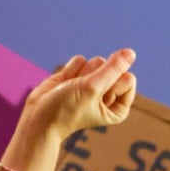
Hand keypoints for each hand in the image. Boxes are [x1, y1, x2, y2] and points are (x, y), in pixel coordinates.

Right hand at [0, 50, 136, 170]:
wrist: (38, 118)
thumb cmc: (67, 109)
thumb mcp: (93, 88)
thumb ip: (113, 69)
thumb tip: (131, 52)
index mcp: (118, 108)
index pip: (128, 79)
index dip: (111, 83)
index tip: (96, 96)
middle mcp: (108, 96)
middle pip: (113, 68)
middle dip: (94, 77)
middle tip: (81, 93)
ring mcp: (92, 84)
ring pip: (96, 62)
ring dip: (81, 73)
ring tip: (71, 88)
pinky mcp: (77, 76)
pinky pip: (80, 60)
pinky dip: (70, 69)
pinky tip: (63, 83)